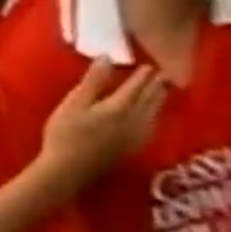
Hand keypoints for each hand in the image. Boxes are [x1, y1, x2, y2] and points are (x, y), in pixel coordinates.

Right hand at [40, 58, 165, 186]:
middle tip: (165, 74)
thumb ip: (94, 81)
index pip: (136, 86)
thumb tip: (107, 57)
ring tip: (163, 92)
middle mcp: (131, 121)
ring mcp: (132, 138)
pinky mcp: (129, 151)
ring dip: (159, 101)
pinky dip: (154, 119)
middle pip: (149, 100)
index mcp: (119, 107)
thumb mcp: (75, 102)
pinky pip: (148, 130)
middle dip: (157, 86)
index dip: (143, 75)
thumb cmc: (65, 135)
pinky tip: (152, 120)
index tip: (150, 65)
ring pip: (152, 115)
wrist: (65, 173)